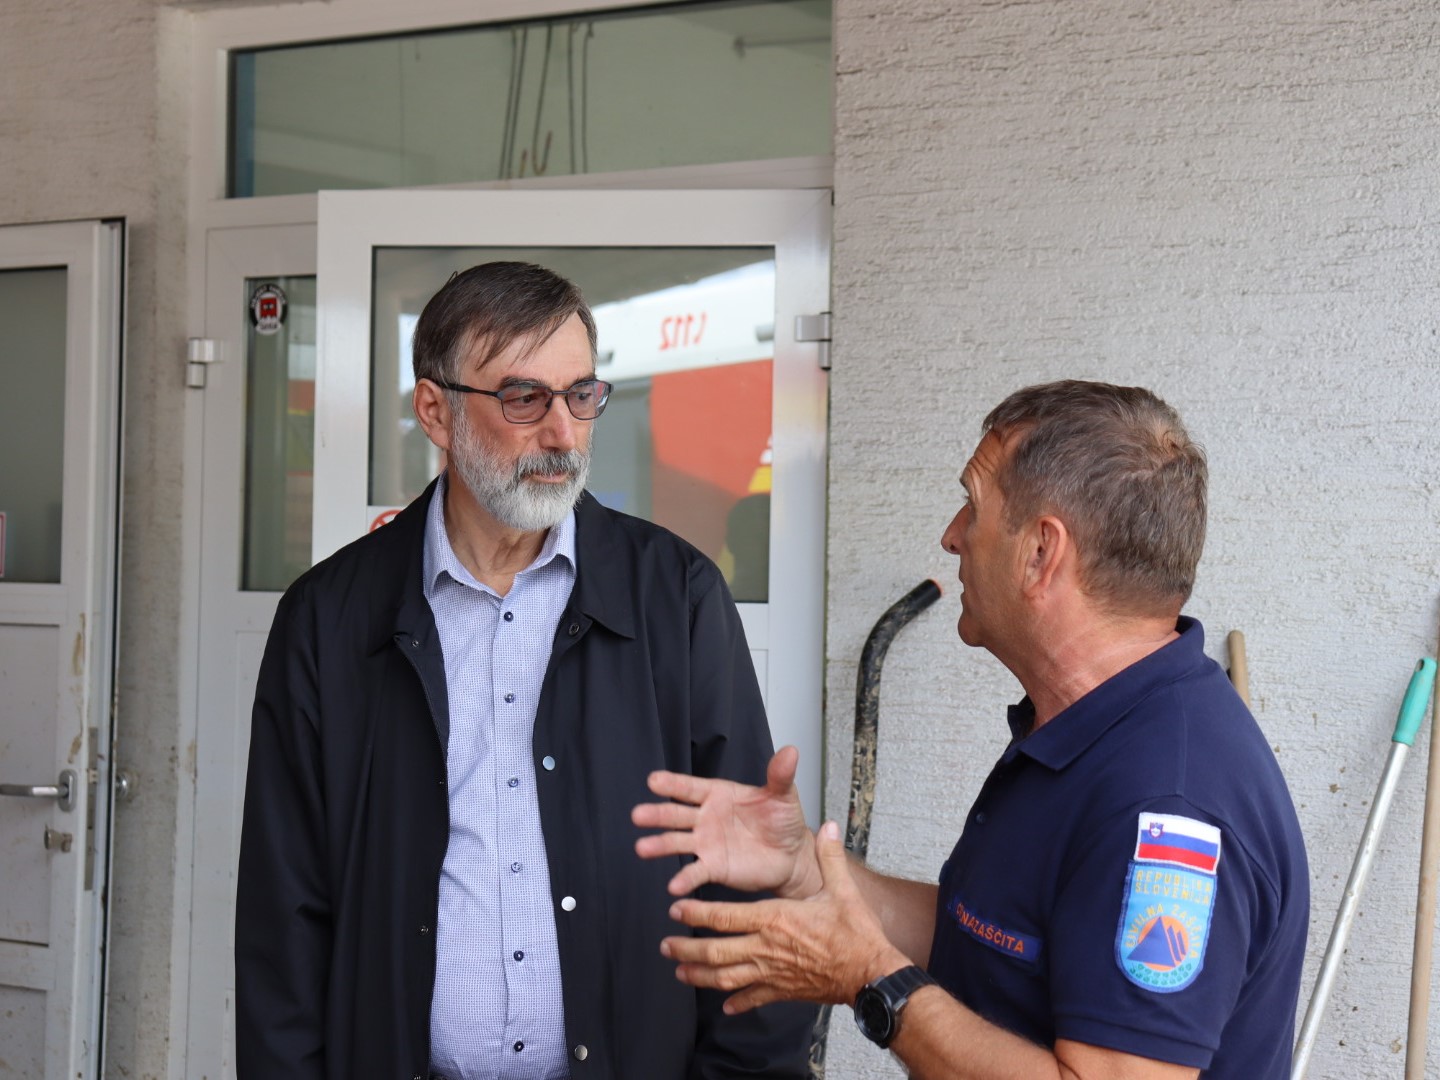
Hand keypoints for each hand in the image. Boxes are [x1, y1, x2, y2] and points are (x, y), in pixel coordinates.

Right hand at [633, 745, 820, 898]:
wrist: (791, 856)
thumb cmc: (783, 821)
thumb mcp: (783, 795)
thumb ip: (780, 776)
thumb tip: (790, 751)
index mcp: (719, 795)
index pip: (691, 787)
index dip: (672, 783)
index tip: (653, 780)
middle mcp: (706, 818)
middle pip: (676, 813)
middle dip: (657, 814)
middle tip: (638, 815)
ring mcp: (706, 843)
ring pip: (677, 842)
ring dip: (659, 845)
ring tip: (642, 848)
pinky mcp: (713, 867)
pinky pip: (695, 872)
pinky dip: (684, 878)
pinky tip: (674, 886)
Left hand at [659, 821, 910, 1014]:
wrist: (870, 974)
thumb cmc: (856, 933)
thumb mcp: (842, 890)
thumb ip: (829, 858)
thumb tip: (830, 827)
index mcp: (775, 919)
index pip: (726, 916)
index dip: (697, 912)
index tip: (676, 909)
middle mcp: (767, 948)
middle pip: (716, 950)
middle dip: (687, 947)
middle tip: (666, 944)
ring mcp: (773, 973)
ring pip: (726, 976)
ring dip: (700, 974)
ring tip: (680, 972)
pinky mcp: (784, 992)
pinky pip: (754, 998)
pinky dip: (738, 1001)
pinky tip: (725, 1005)